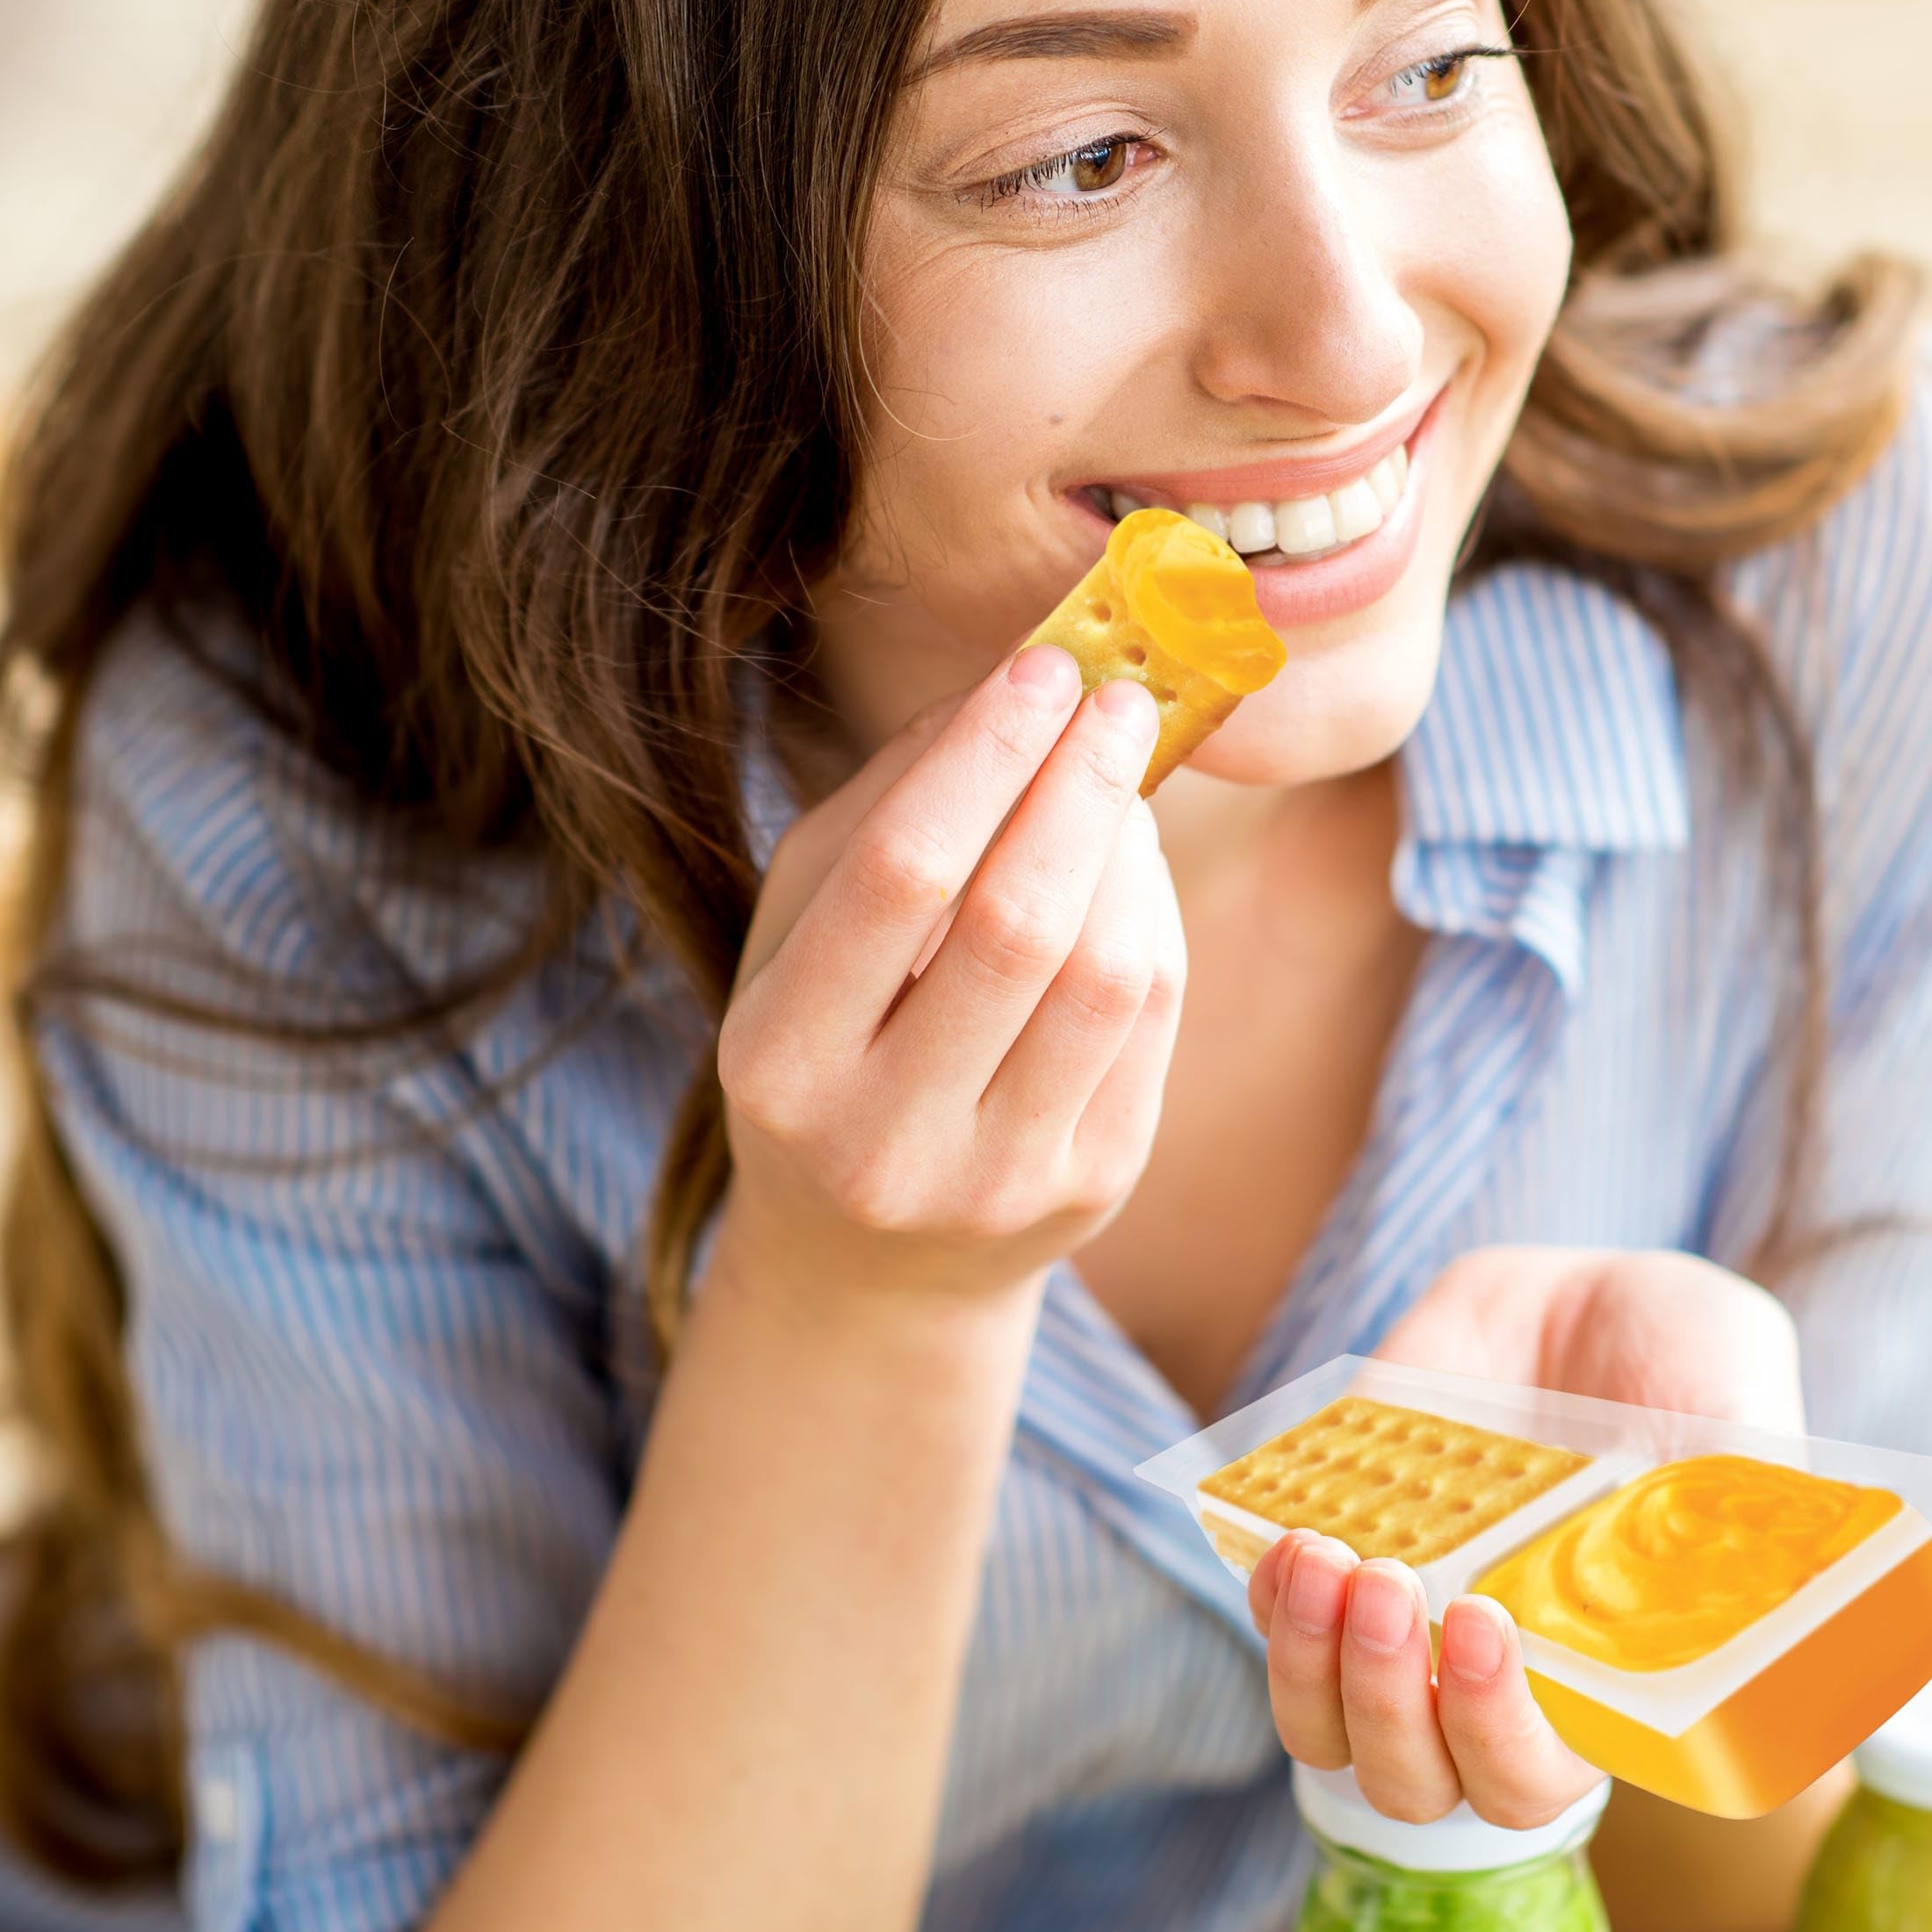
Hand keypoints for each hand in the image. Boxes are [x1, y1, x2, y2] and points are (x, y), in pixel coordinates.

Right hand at [712, 645, 1185, 1310]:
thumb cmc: (824, 1056)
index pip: (898, 875)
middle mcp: (882, 1139)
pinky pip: (1151, 1019)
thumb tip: (1002, 692)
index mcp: (779, 1062)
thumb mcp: (796, 937)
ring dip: (1128, 847)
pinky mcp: (1091, 1189)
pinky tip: (1128, 865)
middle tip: (1117, 700)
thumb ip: (878, 810)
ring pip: (1106, 973)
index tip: (1044, 666)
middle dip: (1078, 786)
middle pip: (1017, 925)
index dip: (984, 756)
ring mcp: (996, 1179)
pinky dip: (1152, 913)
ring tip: (1117, 781)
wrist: (869, 1265)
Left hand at [1251, 1246, 1802, 1826]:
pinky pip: (1272, 1616)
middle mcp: (1489, 1676)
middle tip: (1394, 1589)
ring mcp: (1405, 1621)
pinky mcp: (1342, 1551)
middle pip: (1408, 1777)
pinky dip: (1266, 1590)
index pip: (1530, 1778)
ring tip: (1323, 1558)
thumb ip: (1731, 1502)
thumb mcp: (1731, 1414)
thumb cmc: (1684, 1366)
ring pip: (1321, 1722)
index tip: (1494, 1625)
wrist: (1587, 1292)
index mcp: (1594, 1683)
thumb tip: (1730, 1575)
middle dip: (1386, 1700)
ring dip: (1306, 1658)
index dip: (1499, 1732)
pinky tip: (1288, 1533)